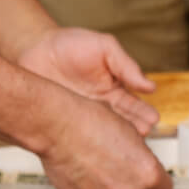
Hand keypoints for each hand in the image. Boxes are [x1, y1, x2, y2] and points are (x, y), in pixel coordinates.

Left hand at [19, 28, 157, 136]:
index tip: (153, 119)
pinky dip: (89, 141)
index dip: (145, 113)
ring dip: (114, 137)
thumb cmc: (71, 44)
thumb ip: (126, 65)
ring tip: (123, 141)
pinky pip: (79, 134)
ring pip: (103, 132)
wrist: (35, 48)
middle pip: (123, 125)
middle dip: (134, 129)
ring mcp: (82, 116)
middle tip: (142, 133)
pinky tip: (95, 143)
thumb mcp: (105, 47)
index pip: (136, 107)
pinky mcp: (64, 122)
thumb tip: (149, 86)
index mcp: (115, 90)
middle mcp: (101, 107)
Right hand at [34, 92, 170, 188]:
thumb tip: (142, 165)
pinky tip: (86, 178)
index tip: (152, 181)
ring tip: (103, 176)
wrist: (59, 128)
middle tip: (127, 180)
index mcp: (148, 174)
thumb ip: (142, 158)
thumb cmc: (93, 123)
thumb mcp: (132, 133)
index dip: (158, 184)